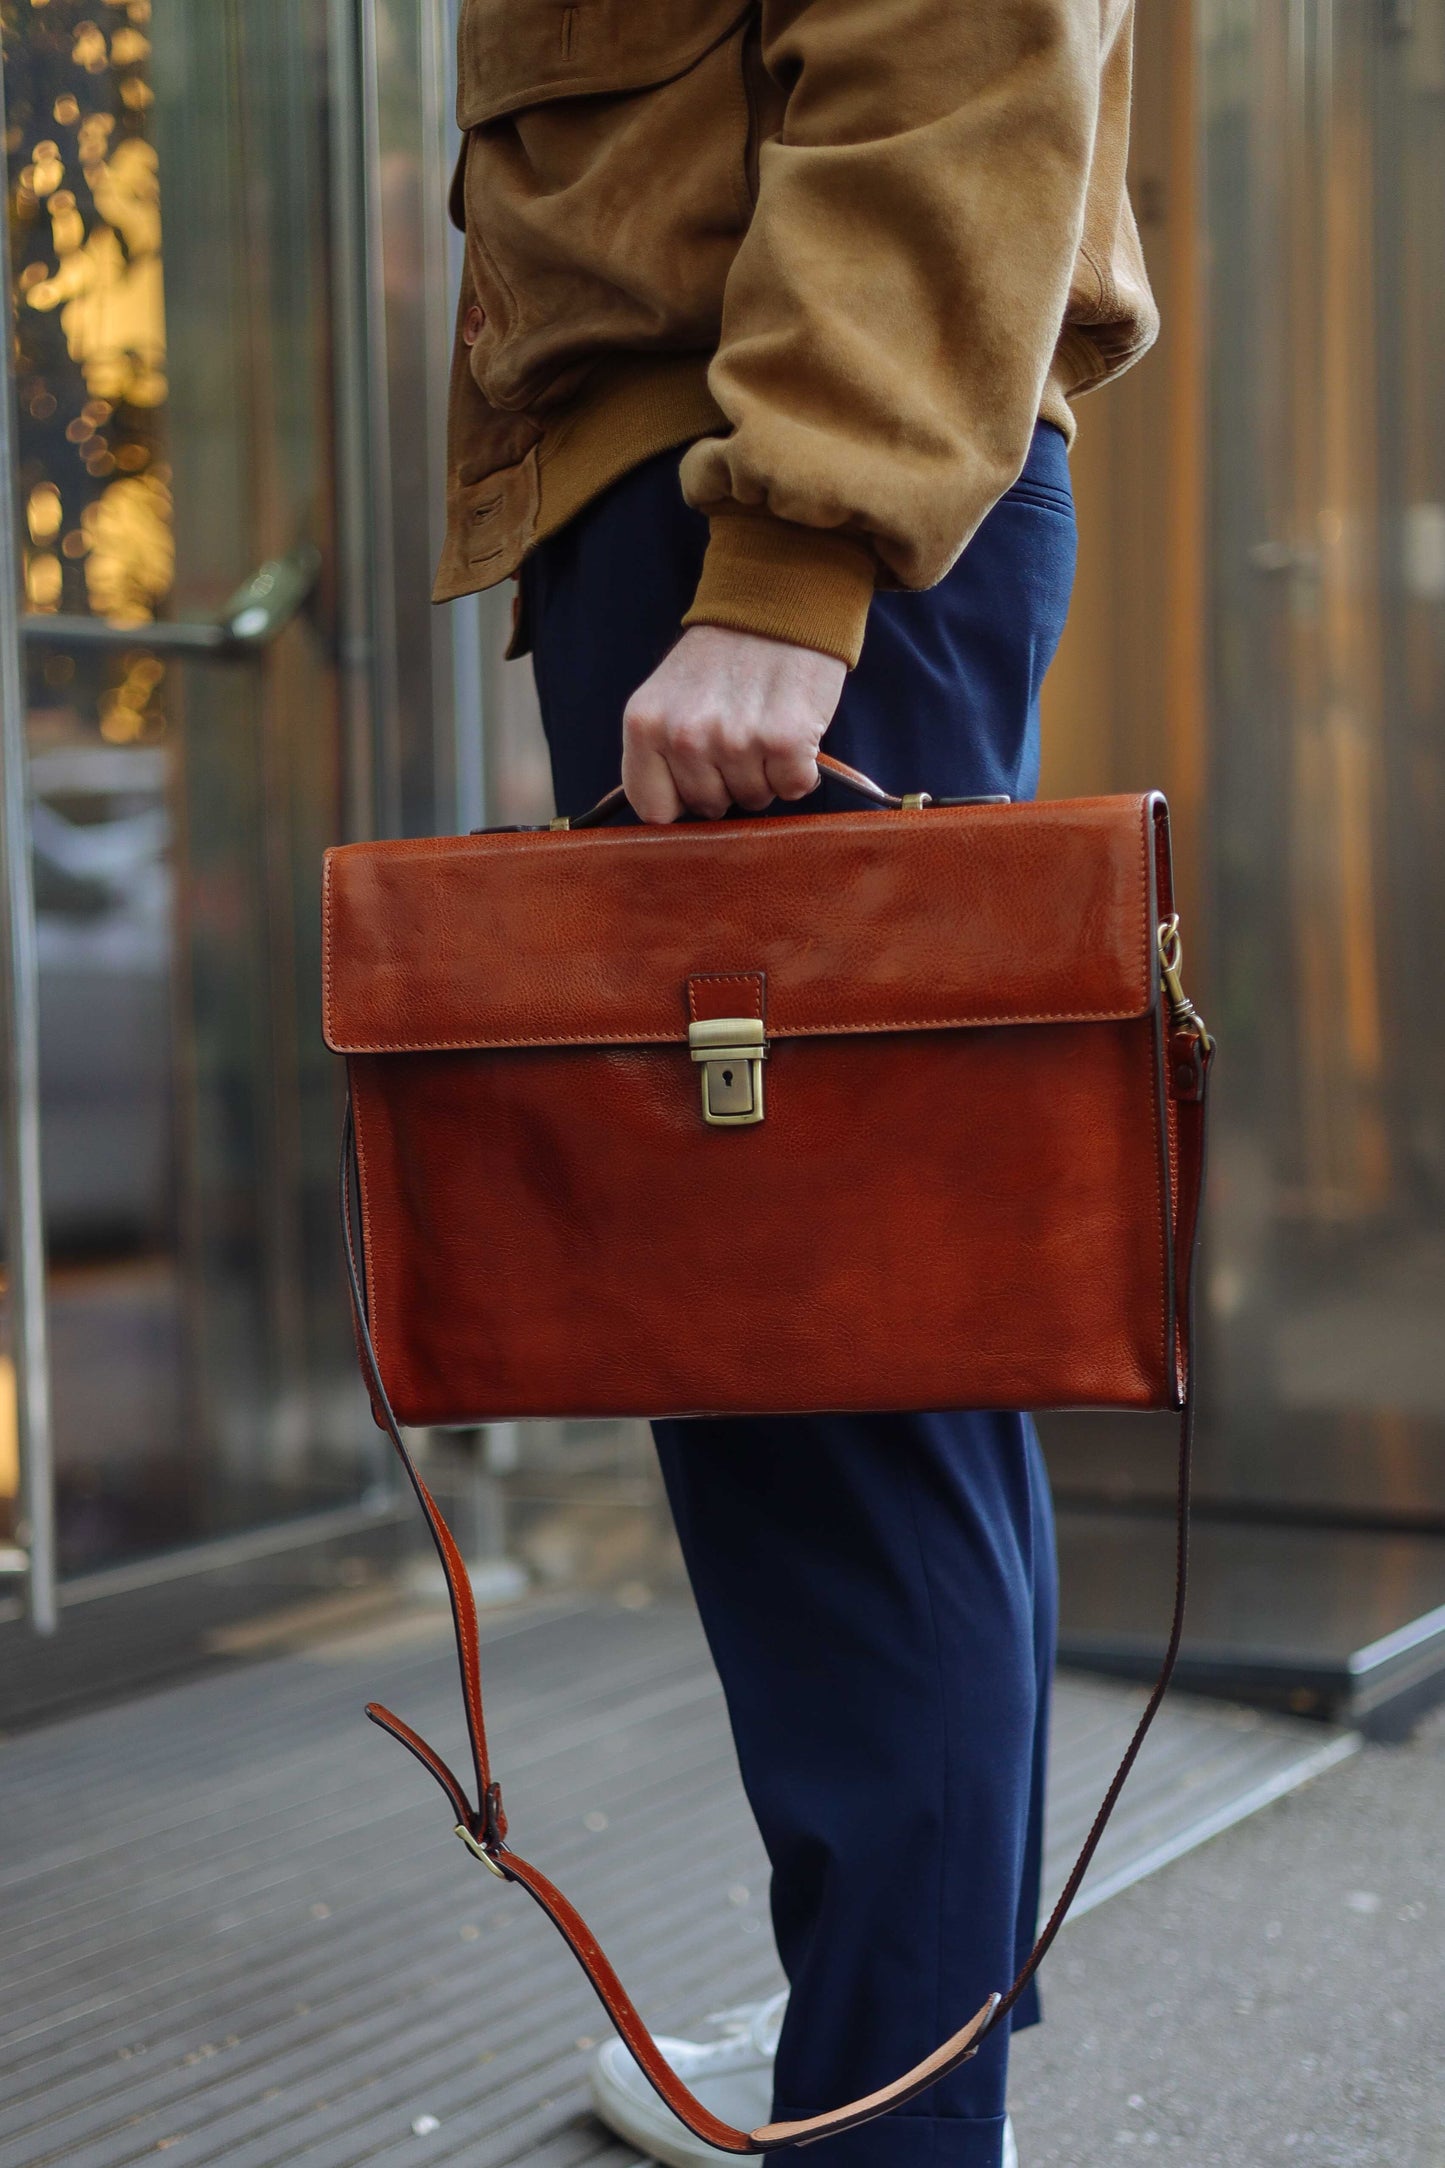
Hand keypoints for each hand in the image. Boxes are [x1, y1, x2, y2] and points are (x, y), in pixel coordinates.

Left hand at [622, 625, 846, 823]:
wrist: (779, 602)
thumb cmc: (725, 655)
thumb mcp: (669, 695)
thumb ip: (659, 748)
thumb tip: (670, 812)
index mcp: (644, 725)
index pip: (652, 808)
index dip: (681, 799)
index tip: (698, 779)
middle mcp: (685, 736)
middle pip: (708, 807)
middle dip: (728, 783)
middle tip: (740, 736)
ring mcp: (734, 740)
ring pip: (753, 800)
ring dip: (766, 774)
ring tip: (765, 726)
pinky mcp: (784, 740)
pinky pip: (793, 788)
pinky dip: (800, 770)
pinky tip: (793, 733)